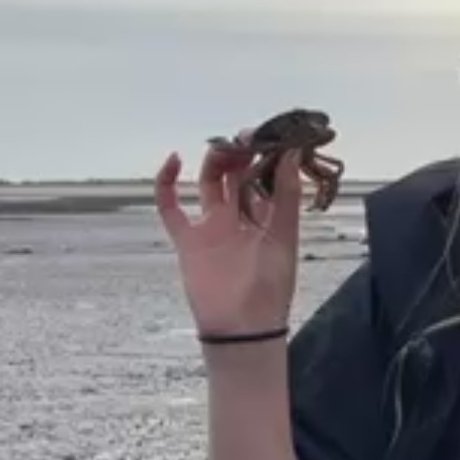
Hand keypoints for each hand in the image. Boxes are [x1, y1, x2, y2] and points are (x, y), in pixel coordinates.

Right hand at [154, 135, 303, 338]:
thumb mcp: (285, 234)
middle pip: (237, 176)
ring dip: (214, 163)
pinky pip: (171, 207)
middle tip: (244, 137)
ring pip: (209, 184)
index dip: (265, 155)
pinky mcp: (188, 239)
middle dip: (240, 155)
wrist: (243, 325)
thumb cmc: (270, 284)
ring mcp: (213, 227)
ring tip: (222, 148)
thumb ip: (287, 194)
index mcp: (269, 218)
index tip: (268, 134)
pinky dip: (166, 184)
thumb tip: (293, 152)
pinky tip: (174, 160)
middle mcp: (241, 219)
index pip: (266, 177)